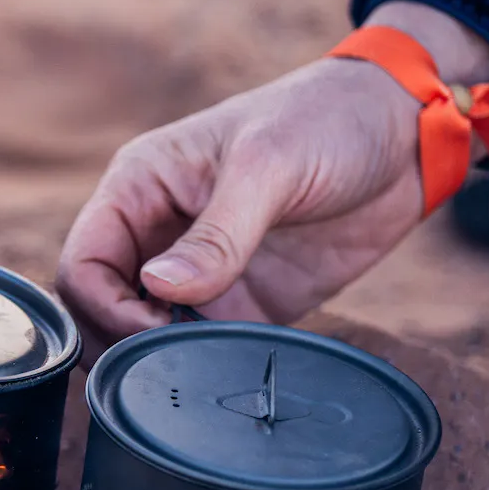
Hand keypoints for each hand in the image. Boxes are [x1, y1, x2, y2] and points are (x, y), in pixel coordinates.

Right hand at [56, 2, 488, 360]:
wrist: (406, 135)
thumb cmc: (326, 120)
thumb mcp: (269, 165)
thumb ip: (216, 233)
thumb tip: (160, 289)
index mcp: (139, 188)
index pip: (82, 265)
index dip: (101, 308)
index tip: (151, 329)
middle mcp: (157, 234)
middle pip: (101, 311)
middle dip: (122, 344)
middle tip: (171, 360)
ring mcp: (198, 273)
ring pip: (145, 337)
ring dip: (161, 361)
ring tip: (205, 366)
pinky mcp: (241, 303)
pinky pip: (203, 348)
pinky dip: (207, 367)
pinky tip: (234, 369)